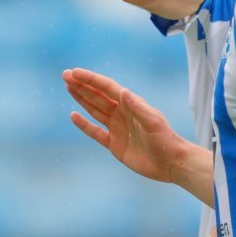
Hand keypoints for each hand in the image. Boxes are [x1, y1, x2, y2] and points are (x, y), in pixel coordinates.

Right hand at [63, 67, 189, 183]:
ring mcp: (117, 128)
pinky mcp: (114, 144)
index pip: (106, 87)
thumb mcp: (152, 122)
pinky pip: (95, 132)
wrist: (171, 163)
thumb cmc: (165, 140)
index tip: (74, 73)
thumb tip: (123, 91)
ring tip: (68, 87)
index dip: (90, 79)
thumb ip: (137, 108)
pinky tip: (73, 116)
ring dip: (81, 98)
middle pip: (97, 95)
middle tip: (65, 75)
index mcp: (130, 104)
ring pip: (95, 109)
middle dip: (81, 85)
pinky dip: (84, 124)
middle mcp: (122, 113)